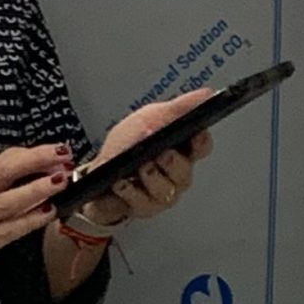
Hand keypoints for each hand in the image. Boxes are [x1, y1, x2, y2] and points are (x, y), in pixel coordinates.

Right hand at [0, 144, 69, 303]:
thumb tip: (21, 190)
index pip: (3, 161)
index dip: (32, 154)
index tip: (55, 151)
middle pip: (7, 169)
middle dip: (38, 158)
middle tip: (65, 154)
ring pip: (9, 198)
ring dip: (37, 187)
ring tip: (62, 180)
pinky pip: (6, 231)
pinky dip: (28, 221)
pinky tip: (47, 214)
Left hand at [79, 89, 215, 227]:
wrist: (96, 171)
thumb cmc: (126, 145)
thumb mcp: (149, 118)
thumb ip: (177, 108)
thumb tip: (207, 94)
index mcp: (181, 149)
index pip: (202, 147)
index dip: (201, 142)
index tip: (195, 135)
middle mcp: (175, 174)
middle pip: (185, 172)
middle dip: (173, 162)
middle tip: (162, 153)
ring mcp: (161, 194)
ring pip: (166, 190)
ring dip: (151, 176)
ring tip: (140, 166)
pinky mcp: (143, 208)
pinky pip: (142, 202)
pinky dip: (130, 189)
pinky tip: (121, 181)